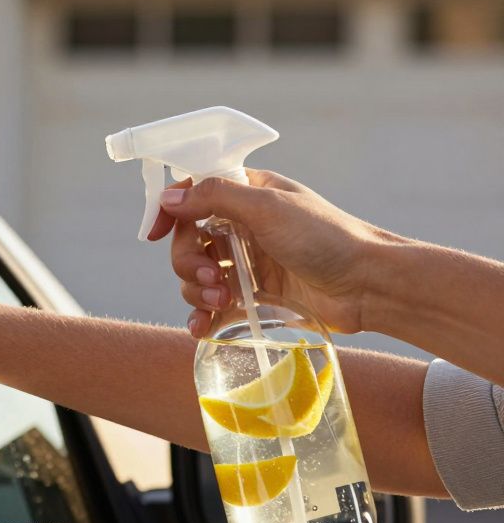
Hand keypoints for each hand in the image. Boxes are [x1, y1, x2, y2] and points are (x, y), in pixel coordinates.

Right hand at [148, 169, 399, 337]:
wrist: (368, 286)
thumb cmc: (326, 237)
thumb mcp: (268, 209)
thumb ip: (215, 198)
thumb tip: (168, 197)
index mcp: (248, 194)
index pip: (194, 196)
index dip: (170, 212)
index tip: (154, 233)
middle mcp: (243, 226)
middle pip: (189, 241)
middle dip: (189, 262)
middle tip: (212, 278)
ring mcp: (248, 263)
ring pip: (197, 275)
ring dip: (197, 290)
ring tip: (221, 301)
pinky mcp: (255, 296)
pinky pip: (214, 305)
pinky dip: (202, 316)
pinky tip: (202, 328)